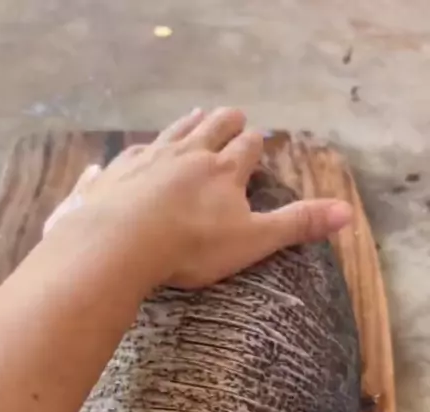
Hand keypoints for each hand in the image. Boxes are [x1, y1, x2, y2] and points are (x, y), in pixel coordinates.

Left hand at [46, 108, 351, 291]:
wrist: (120, 242)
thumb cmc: (191, 246)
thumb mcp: (253, 240)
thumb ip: (297, 225)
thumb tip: (346, 213)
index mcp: (223, 172)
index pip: (246, 148)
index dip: (254, 144)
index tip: (258, 139)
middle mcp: (187, 155)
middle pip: (210, 129)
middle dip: (224, 122)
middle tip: (232, 114)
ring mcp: (148, 160)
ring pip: (172, 133)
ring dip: (186, 124)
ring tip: (193, 115)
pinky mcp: (116, 173)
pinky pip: (128, 157)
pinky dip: (136, 153)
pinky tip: (133, 153)